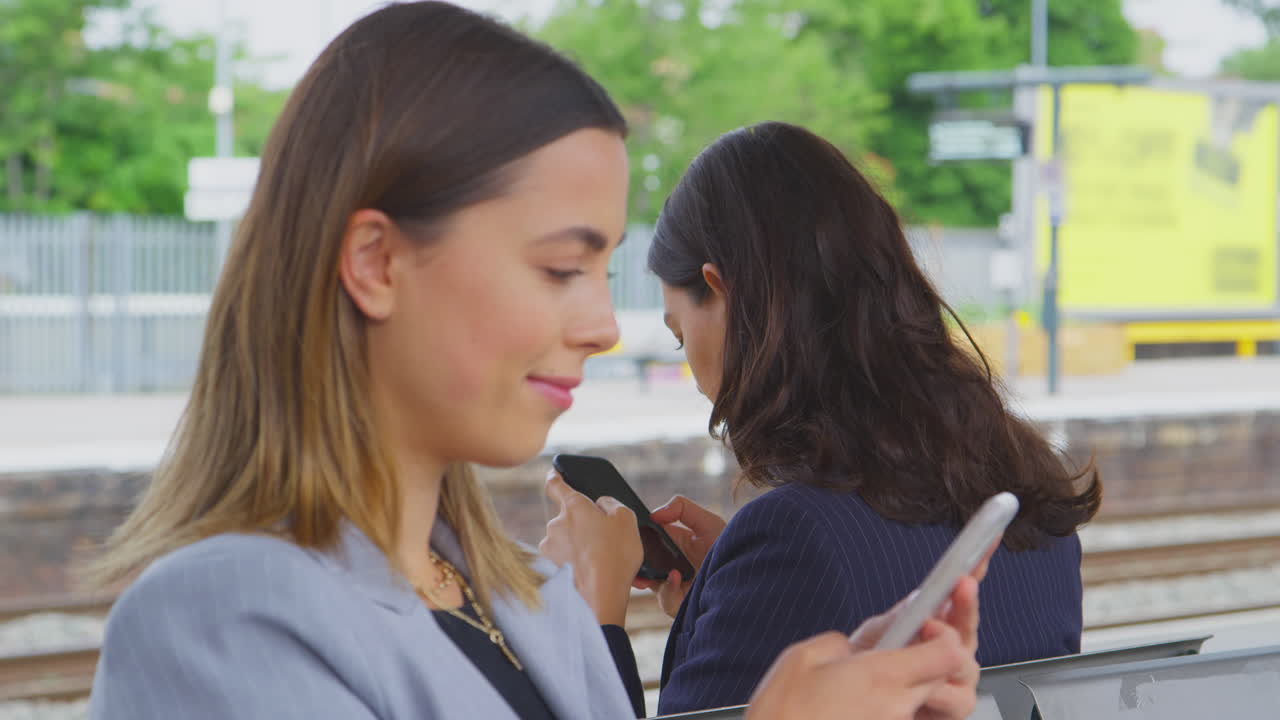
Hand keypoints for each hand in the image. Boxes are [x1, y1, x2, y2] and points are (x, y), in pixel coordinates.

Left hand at [538, 472, 642, 625]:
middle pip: (567, 518)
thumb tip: (600, 504)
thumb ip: (611, 504)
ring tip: (599, 560)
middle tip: (602, 539)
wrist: (600, 597)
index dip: (555, 477)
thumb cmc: (616, 555)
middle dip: (581, 525)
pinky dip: (573, 563)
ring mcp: (549, 547)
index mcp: (573, 506)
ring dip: (577, 546)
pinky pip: (563, 560)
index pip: (555, 484)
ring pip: (564, 541)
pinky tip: (590, 572)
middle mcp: (555, 524)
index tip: (554, 474)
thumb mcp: (626, 519)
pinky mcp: (548, 568)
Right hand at [632, 495, 725, 617]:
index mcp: (674, 544)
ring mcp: (673, 586)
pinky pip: (666, 599)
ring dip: (646, 577)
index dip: (636, 536)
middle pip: (643, 563)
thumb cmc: (728, 547)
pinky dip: (668, 588)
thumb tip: (654, 514)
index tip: (628, 532)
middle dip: (634, 560)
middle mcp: (670, 565)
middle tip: (629, 555)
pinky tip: (675, 577)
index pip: (647, 539)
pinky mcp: (679, 604)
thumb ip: (681, 508)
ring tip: (645, 574)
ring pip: (649, 583)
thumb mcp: (707, 521)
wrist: (746, 576)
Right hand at [745, 622, 976, 719]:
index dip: (944, 636)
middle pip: (940, 677)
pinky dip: (883, 704)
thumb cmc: (784, 713)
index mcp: (883, 677)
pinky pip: (895, 715)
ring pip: (917, 698)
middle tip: (894, 648)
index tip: (924, 626)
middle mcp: (896, 707)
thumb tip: (853, 651)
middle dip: (926, 658)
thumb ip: (841, 645)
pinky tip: (853, 701)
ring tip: (864, 678)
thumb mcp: (805, 657)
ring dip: (902, 683)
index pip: (949, 654)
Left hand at [848, 577, 980, 718]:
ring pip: (966, 661)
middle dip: (966, 603)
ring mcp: (957, 676)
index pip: (960, 592)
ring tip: (926, 642)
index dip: (976, 566)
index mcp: (938, 623)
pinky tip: (924, 690)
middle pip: (969, 622)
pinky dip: (938, 692)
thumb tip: (924, 596)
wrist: (864, 706)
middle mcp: (953, 647)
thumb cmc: (870, 668)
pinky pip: (957, 697)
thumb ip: (902, 617)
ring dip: (944, 652)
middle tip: (962, 586)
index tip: (986, 542)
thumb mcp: (879, 635)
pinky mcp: (955, 705)